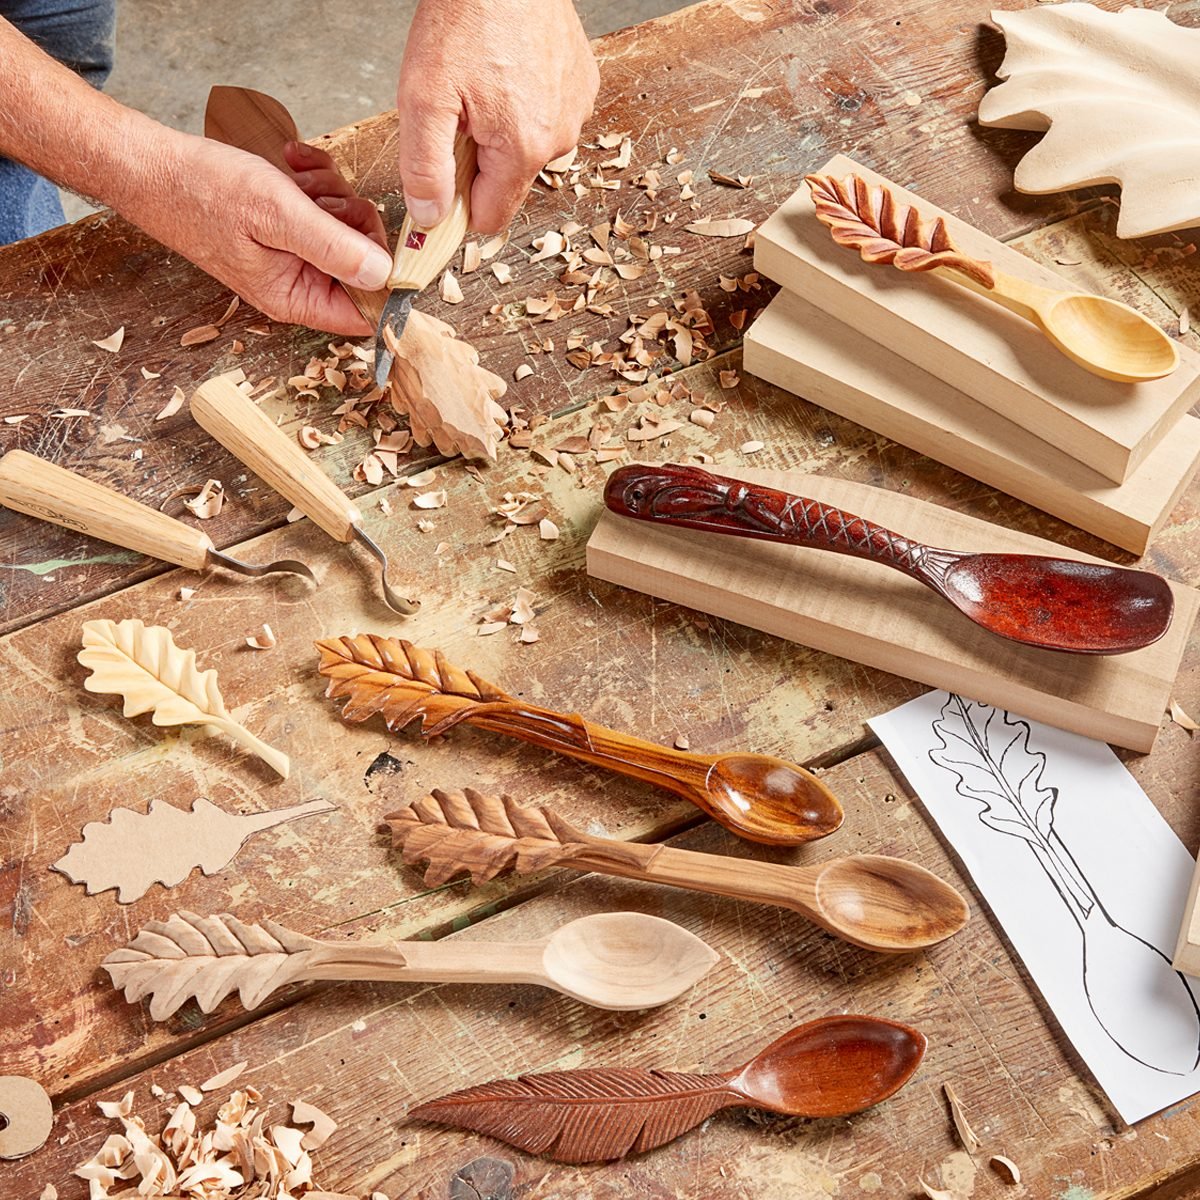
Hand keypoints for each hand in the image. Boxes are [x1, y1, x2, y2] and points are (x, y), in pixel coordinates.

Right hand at [122, 130, 393, 334]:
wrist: (152, 165)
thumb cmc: (202, 191)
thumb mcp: (278, 216)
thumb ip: (334, 248)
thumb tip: (383, 274)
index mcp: (295, 298)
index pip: (364, 311)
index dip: (383, 276)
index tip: (377, 235)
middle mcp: (298, 284)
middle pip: (363, 262)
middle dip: (352, 218)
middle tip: (323, 193)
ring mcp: (293, 255)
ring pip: (345, 226)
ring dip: (330, 191)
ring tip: (297, 174)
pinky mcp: (286, 228)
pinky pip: (322, 206)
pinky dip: (314, 179)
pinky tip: (292, 162)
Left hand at [395, 0, 598, 232]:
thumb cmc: (466, 16)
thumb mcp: (423, 99)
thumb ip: (425, 169)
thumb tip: (430, 217)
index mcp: (523, 149)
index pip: (490, 219)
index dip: (458, 206)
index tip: (440, 183)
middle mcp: (559, 137)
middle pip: (508, 183)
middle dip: (478, 161)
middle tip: (458, 112)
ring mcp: (575, 110)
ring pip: (528, 150)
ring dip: (502, 131)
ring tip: (484, 83)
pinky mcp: (582, 85)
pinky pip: (547, 117)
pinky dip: (524, 104)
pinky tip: (508, 69)